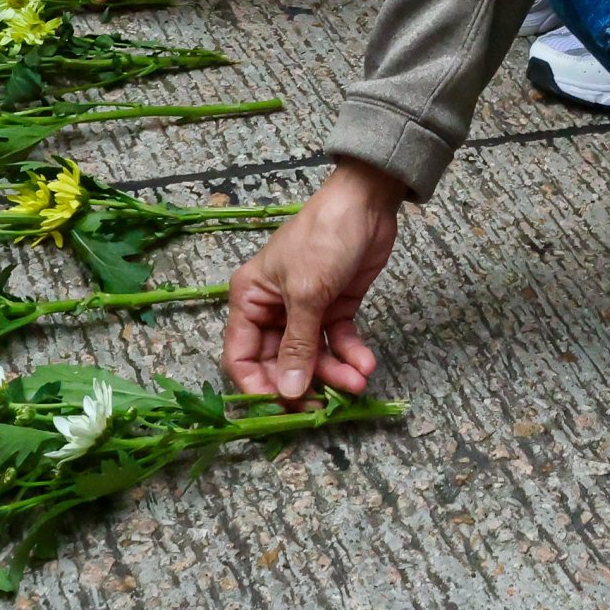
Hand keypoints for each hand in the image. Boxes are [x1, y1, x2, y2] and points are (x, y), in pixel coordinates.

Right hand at [224, 159, 401, 403]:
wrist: (367, 201)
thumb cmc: (324, 237)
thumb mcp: (307, 293)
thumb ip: (297, 345)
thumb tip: (286, 391)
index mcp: (249, 299)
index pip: (242, 355)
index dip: (257, 386)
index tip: (281, 409)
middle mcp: (273, 308)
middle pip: (280, 362)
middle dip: (303, 383)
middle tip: (323, 407)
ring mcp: (306, 309)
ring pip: (313, 356)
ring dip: (334, 373)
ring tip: (357, 383)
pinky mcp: (336, 307)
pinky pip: (338, 341)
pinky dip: (351, 355)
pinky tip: (365, 365)